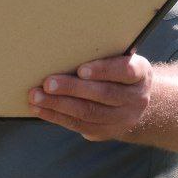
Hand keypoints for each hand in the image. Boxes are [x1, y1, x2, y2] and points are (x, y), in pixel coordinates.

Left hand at [29, 53, 152, 141]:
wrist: (134, 102)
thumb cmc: (116, 70)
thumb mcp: (119, 58)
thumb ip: (102, 54)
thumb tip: (63, 45)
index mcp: (140, 74)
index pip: (126, 71)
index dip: (104, 70)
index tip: (81, 69)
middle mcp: (136, 98)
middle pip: (103, 94)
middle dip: (72, 89)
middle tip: (47, 83)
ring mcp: (123, 118)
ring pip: (89, 113)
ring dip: (59, 105)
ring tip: (36, 96)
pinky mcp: (107, 132)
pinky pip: (80, 126)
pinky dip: (57, 117)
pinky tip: (40, 109)